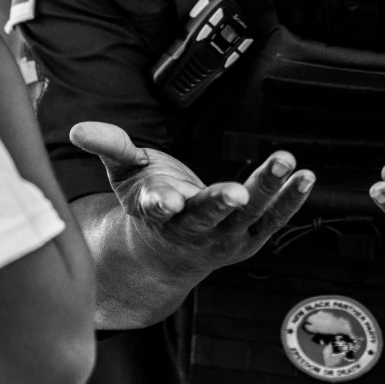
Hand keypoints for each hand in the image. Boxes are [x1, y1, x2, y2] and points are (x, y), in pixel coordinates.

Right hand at [71, 121, 312, 266]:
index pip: (157, 210)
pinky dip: (290, 199)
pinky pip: (274, 219)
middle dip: (222, 203)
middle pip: (208, 216)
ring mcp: (225, 237)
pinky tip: (305, 175)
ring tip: (286, 161)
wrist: (169, 254)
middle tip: (237, 193)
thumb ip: (110, 148)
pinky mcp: (250, 238)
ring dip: (268, 189)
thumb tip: (79, 128)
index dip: (161, 203)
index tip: (165, 199)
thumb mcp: (125, 175)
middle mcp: (193, 230)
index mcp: (158, 215)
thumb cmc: (148, 205)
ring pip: (248, 216)